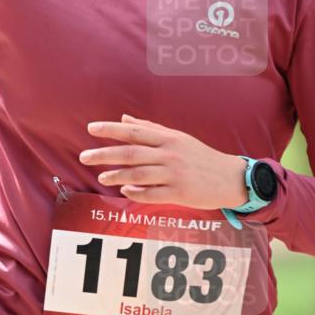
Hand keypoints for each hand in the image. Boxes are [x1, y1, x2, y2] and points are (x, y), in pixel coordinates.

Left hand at [79, 113, 248, 209]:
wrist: (230, 178)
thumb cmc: (199, 156)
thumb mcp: (177, 138)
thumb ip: (149, 129)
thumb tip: (123, 119)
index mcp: (168, 138)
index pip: (134, 132)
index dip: (110, 130)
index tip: (90, 129)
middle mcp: (170, 154)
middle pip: (131, 153)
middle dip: (104, 154)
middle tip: (84, 157)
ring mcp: (175, 174)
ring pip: (138, 174)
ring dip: (116, 175)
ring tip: (101, 177)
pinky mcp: (180, 193)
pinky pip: (152, 194)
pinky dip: (136, 193)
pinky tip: (125, 191)